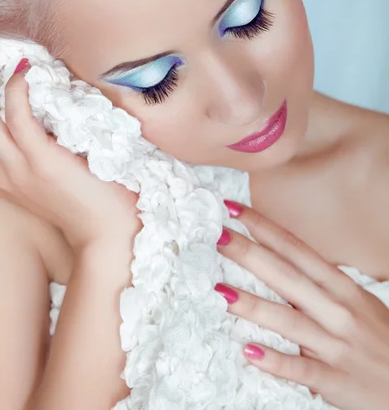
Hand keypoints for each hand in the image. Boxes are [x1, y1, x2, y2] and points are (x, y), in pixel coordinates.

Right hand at [0, 42, 141, 254]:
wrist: (111, 236)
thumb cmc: (93, 203)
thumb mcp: (62, 175)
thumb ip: (50, 150)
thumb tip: (57, 117)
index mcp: (8, 178)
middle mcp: (5, 175)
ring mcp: (20, 170)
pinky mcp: (43, 163)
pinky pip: (19, 118)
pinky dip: (17, 92)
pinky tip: (24, 73)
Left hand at [215, 200, 388, 409]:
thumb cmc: (378, 337)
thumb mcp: (356, 301)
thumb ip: (321, 283)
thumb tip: (282, 261)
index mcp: (342, 287)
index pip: (296, 250)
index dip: (265, 229)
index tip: (235, 210)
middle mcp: (337, 311)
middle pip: (286, 276)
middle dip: (250, 254)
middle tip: (218, 236)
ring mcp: (335, 345)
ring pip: (288, 321)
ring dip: (253, 306)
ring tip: (220, 292)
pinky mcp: (335, 379)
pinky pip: (301, 370)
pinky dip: (275, 361)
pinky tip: (248, 351)